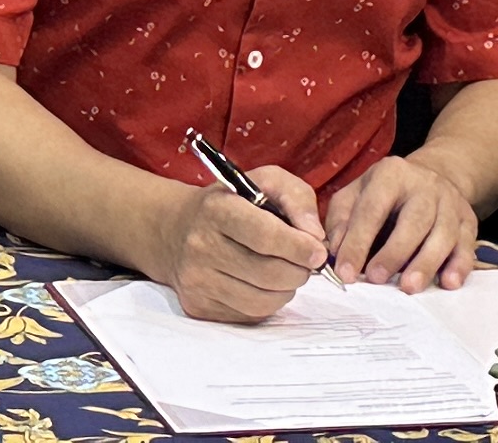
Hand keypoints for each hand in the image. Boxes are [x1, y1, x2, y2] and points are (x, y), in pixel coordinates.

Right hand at [165, 169, 327, 322]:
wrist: (178, 229)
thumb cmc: (232, 202)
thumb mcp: (265, 181)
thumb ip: (296, 198)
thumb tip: (316, 236)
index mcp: (217, 209)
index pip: (264, 235)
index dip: (297, 247)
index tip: (319, 253)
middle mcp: (201, 246)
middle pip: (267, 273)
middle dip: (299, 270)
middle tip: (307, 262)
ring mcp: (197, 280)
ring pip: (261, 300)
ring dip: (287, 289)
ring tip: (287, 271)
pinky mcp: (198, 306)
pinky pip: (249, 315)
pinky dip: (268, 302)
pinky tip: (265, 284)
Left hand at [321, 153, 482, 291]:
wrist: (433, 176)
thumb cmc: (384, 194)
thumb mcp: (356, 194)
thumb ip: (340, 221)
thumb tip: (335, 252)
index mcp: (391, 174)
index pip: (372, 209)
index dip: (358, 242)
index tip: (346, 273)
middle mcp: (424, 186)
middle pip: (413, 220)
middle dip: (394, 252)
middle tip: (376, 279)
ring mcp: (450, 203)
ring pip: (442, 234)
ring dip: (426, 263)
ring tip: (408, 287)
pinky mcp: (468, 221)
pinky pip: (467, 245)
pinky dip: (459, 265)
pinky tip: (448, 282)